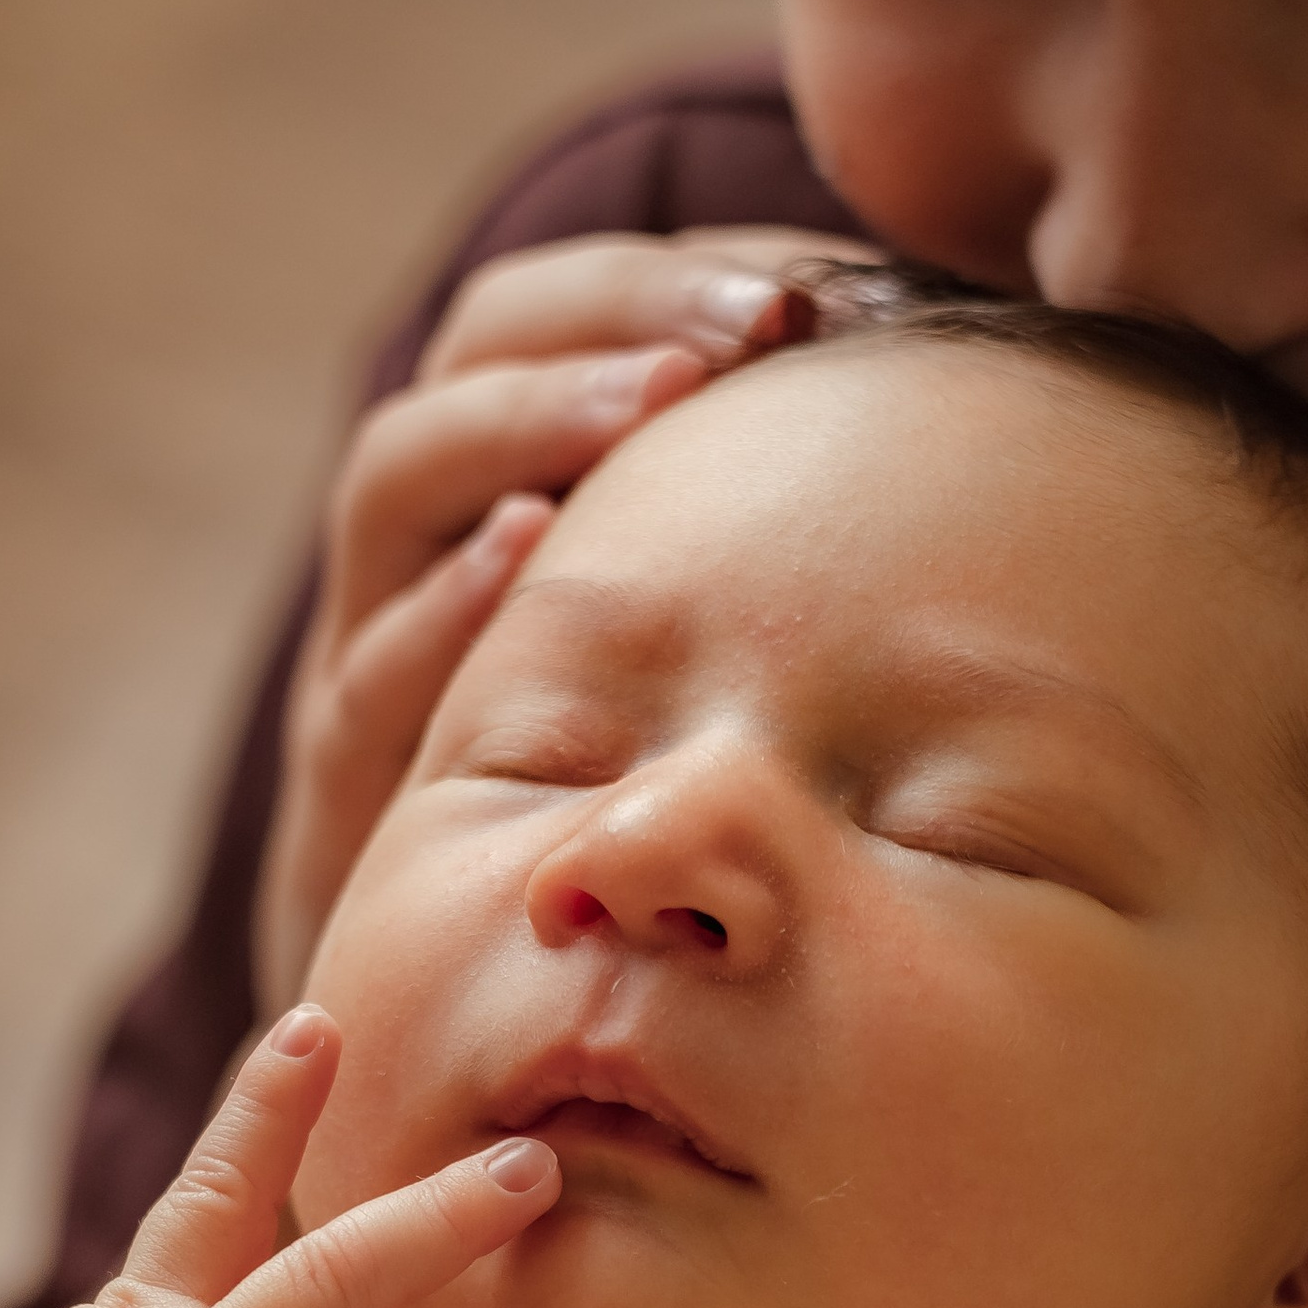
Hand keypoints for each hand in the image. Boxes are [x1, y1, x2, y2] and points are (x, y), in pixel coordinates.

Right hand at [257, 229, 838, 1007]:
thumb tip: (971, 450)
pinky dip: (443, 602)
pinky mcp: (336, 784)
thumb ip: (771, 575)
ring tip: (662, 400)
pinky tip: (530, 557)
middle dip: (617, 317)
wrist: (431, 1031)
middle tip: (762, 319)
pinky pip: (364, 667)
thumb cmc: (609, 839)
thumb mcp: (690, 696)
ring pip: (399, 481)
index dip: (673, 276)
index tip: (817, 276)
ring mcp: (362, 654)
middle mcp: (419, 549)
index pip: (559, 313)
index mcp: (500, 488)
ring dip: (531, 421)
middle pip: (474, 353)